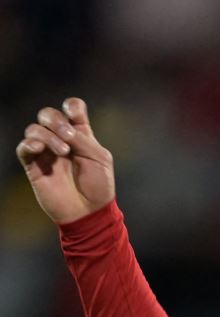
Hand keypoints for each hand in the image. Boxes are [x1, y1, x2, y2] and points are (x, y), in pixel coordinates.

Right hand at [16, 98, 114, 224]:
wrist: (89, 212)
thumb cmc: (98, 186)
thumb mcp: (99, 158)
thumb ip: (82, 139)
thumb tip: (64, 129)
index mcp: (81, 135)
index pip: (71, 109)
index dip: (71, 105)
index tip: (74, 113)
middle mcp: (61, 139)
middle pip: (48, 114)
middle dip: (56, 119)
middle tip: (69, 137)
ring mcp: (46, 152)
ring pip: (34, 129)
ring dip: (48, 135)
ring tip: (64, 151)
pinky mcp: (34, 165)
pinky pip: (23, 147)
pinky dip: (30, 143)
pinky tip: (40, 148)